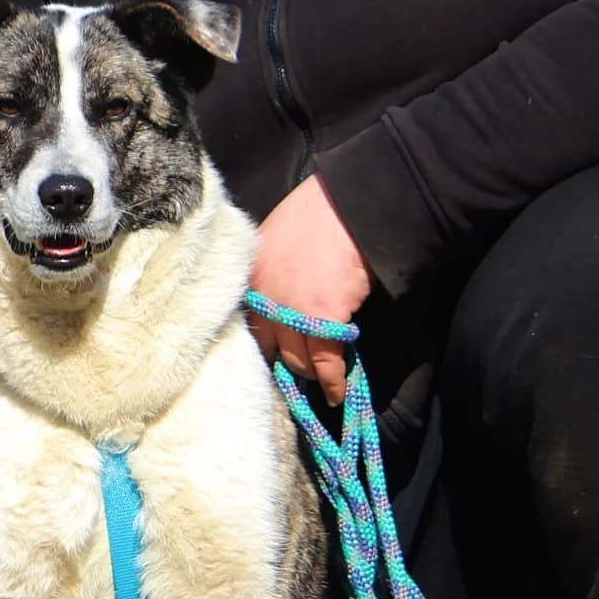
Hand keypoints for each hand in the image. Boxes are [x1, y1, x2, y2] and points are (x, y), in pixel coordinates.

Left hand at [248, 174, 373, 405]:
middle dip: (282, 361)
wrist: (347, 204)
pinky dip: (332, 382)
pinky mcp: (323, 319)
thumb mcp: (278, 237)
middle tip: (295, 372)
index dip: (263, 340)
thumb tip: (286, 291)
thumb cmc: (318, 211)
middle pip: (268, 346)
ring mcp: (292, 310)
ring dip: (307, 373)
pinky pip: (326, 362)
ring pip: (296, 359)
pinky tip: (336, 393)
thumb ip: (273, 268)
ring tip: (318, 381)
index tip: (272, 353)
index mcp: (252, 275)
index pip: (250, 321)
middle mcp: (265, 297)